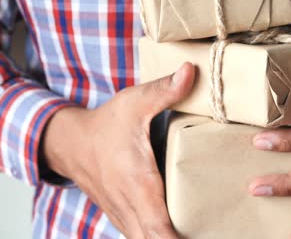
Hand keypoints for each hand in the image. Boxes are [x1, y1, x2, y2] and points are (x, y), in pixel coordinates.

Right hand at [41, 63, 194, 237]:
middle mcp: (130, 205)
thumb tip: (191, 71)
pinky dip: (158, 237)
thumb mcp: (134, 102)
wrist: (71, 143)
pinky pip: (141, 236)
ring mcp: (124, 214)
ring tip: (203, 232)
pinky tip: (182, 232)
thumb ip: (164, 90)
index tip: (199, 238)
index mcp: (137, 182)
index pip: (157, 227)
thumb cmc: (105, 124)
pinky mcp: (123, 214)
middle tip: (215, 234)